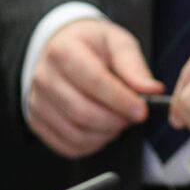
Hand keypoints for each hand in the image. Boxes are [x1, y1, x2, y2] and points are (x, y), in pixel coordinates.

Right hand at [26, 19, 162, 157]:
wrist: (62, 50)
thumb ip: (134, 66)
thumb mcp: (117, 43)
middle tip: (134, 116)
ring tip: (119, 121)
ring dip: (106, 134)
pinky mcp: (37, 122)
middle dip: (116, 120)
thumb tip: (152, 90)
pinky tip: (103, 130)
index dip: (121, 100)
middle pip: (82, 112)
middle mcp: (44, 77)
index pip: (93, 82)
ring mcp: (37, 102)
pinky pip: (67, 146)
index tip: (142, 111)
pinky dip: (92, 145)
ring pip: (75, 133)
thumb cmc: (92, 47)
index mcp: (63, 50)